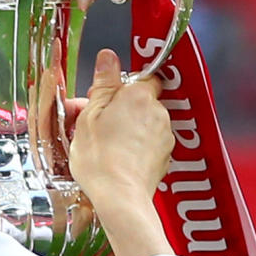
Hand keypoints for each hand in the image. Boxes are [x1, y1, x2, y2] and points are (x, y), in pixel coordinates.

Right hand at [69, 49, 170, 201]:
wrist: (119, 198)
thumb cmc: (100, 158)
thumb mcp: (90, 115)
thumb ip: (103, 83)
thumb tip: (108, 57)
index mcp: (138, 96)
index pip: (141, 77)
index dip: (121, 86)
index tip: (106, 97)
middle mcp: (158, 112)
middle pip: (140, 101)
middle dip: (121, 108)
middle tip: (96, 123)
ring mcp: (165, 136)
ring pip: (145, 123)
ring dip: (129, 128)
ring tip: (104, 144)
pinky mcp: (165, 158)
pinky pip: (150, 143)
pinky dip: (137, 147)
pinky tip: (117, 158)